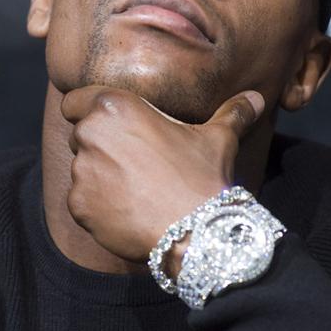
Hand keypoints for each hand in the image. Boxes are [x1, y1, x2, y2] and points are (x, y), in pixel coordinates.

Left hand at [60, 86, 264, 263]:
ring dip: (99, 177)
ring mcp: (81, 172)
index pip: (75, 100)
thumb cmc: (204, 177)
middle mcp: (90, 134)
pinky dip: (97, 206)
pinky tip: (128, 211)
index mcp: (114, 107)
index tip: (105, 125)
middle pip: (80, 135)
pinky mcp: (78, 205)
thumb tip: (255, 97)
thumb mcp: (219, 138)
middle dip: (99, 146)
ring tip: (135, 190)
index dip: (85, 110)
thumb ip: (231, 113)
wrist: (196, 233)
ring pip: (81, 169)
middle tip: (132, 162)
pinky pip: (81, 201)